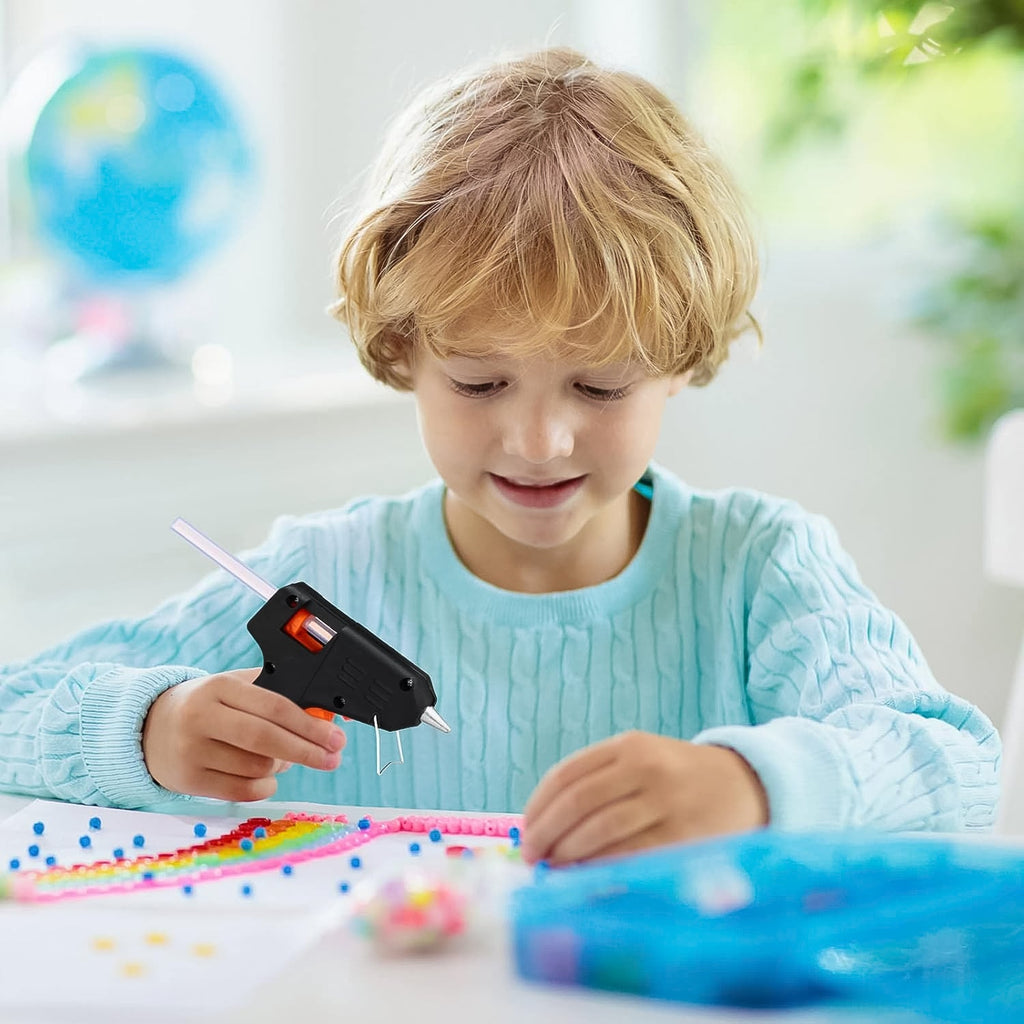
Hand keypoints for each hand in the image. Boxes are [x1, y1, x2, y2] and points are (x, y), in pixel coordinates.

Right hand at [142, 668, 345, 800]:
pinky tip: (266, 776)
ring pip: (257, 767)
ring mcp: (191, 751)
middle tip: (333, 758)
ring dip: (282, 766)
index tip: (336, 737)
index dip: (311, 725)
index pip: (274, 706)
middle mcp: (202, 717)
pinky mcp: (188, 781)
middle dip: (307, 751)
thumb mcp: (235, 687)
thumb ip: (278, 694)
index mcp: (219, 687)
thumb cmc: (206, 705)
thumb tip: (327, 715)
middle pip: (266, 740)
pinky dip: (264, 785)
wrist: (147, 726)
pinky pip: (241, 791)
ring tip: (283, 758)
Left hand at [521, 731, 768, 865]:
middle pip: (577, 803)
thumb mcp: (642, 760)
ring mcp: (667, 803)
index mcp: (630, 746)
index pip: (566, 775)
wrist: (747, 785)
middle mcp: (647, 768)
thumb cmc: (678, 778)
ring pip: (599, 831)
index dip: (538, 806)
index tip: (525, 831)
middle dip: (547, 834)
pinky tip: (585, 875)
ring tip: (554, 868)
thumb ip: (598, 782)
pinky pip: (630, 855)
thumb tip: (543, 825)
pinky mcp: (685, 837)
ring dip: (568, 854)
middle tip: (533, 857)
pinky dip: (600, 868)